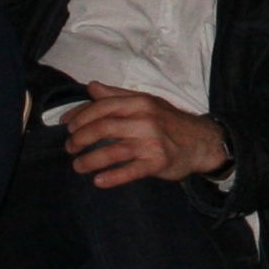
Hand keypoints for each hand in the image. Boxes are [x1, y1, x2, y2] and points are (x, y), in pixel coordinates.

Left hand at [63, 83, 230, 186]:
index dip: (80, 116)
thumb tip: (91, 87)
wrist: (202, 141)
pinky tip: (98, 181)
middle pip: (103, 128)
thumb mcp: (146, 102)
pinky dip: (113, 177)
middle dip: (81, 139)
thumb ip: (117, 95)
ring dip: (91, 160)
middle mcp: (145, 119)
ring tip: (78, 167)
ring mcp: (152, 142)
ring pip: (114, 150)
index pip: (102, 106)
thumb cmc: (169, 121)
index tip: (67, 127)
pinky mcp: (159, 162)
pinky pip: (131, 171)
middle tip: (70, 148)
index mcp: (140, 102)